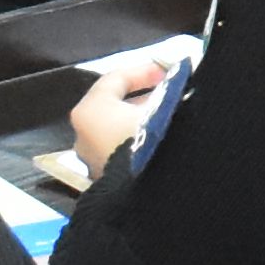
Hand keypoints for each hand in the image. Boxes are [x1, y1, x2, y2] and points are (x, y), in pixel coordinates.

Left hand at [60, 57, 168, 182]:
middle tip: (169, 92)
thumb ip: (172, 90)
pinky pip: (122, 152)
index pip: (116, 79)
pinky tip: (162, 141)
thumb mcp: (164, 107)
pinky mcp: (105, 181)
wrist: (146, 193)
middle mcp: (83, 134)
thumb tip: (181, 80)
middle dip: (142, 97)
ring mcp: (92, 160)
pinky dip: (138, 142)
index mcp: (89, 110)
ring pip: (118, 131)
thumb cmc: (150, 140)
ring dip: (141, 121)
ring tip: (169, 118)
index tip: (168, 70)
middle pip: (114, 106)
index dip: (145, 71)